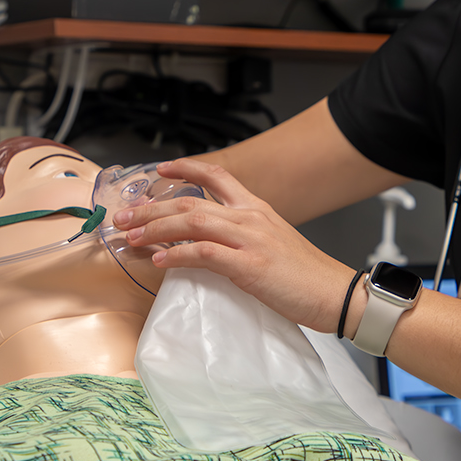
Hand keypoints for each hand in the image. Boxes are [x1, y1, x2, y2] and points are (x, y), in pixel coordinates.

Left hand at [112, 157, 356, 332]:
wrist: (335, 293)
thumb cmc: (306, 276)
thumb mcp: (274, 244)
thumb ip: (243, 238)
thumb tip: (209, 246)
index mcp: (257, 208)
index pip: (217, 176)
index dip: (186, 168)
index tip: (160, 170)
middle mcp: (251, 217)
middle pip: (191, 201)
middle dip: (151, 208)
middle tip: (125, 217)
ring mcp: (250, 239)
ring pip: (192, 222)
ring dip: (156, 229)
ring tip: (132, 238)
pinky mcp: (249, 265)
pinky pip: (204, 253)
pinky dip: (177, 255)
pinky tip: (160, 260)